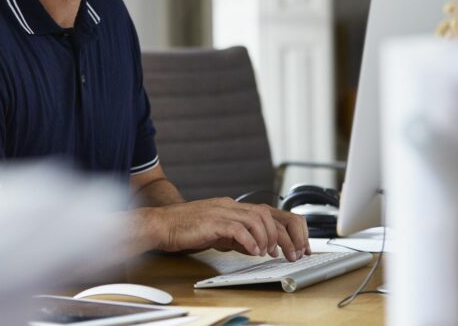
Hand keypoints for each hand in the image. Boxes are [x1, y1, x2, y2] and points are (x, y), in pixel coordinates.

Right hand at [139, 197, 310, 260]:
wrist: (163, 224)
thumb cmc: (187, 229)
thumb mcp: (219, 232)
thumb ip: (238, 236)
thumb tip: (256, 246)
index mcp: (233, 206)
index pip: (268, 212)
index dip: (285, 228)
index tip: (294, 246)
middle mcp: (231, 205)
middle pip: (267, 214)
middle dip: (283, 235)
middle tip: (289, 253)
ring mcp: (222, 211)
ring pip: (257, 219)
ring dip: (268, 238)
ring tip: (269, 253)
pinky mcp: (213, 221)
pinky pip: (238, 229)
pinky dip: (250, 241)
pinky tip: (253, 252)